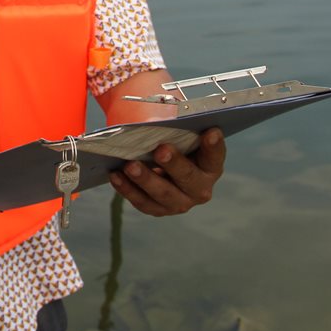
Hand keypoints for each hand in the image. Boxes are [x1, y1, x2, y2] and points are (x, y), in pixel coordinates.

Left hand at [109, 127, 225, 215]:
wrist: (157, 160)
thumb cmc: (171, 142)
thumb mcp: (174, 132)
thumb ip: (170, 126)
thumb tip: (152, 121)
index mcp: (210, 167)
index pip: (215, 156)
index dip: (214, 146)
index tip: (211, 132)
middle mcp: (200, 188)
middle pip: (189, 178)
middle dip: (174, 164)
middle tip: (161, 150)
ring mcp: (180, 202)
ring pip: (164, 194)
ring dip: (146, 179)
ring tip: (130, 165)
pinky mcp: (159, 209)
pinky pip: (143, 202)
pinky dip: (128, 189)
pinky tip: (115, 175)